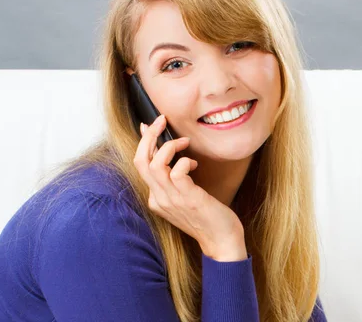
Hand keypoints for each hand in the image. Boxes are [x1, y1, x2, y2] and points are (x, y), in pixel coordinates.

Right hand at [133, 115, 246, 261]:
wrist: (221, 241)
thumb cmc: (206, 215)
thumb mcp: (184, 194)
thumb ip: (173, 175)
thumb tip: (166, 150)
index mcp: (155, 197)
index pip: (139, 163)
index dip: (144, 140)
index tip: (151, 125)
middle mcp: (159, 198)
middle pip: (140, 161)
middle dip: (149, 136)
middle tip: (162, 120)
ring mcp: (172, 200)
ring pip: (154, 164)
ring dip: (169, 146)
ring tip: (185, 143)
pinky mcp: (188, 199)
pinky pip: (177, 172)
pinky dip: (185, 161)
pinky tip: (195, 163)